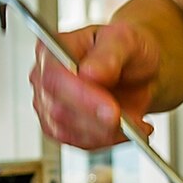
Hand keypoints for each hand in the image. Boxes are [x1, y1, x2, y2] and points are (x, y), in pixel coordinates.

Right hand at [29, 19, 161, 150]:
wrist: (137, 70)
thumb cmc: (127, 49)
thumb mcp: (125, 40)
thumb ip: (108, 54)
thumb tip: (89, 72)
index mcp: (53, 50)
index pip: (54, 77)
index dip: (80, 96)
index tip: (110, 109)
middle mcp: (45, 79)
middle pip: (57, 109)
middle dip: (95, 119)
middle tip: (127, 121)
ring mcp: (50, 107)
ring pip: (69, 131)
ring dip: (106, 131)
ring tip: (136, 121)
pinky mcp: (63, 129)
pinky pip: (81, 143)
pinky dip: (110, 139)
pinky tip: (131, 129)